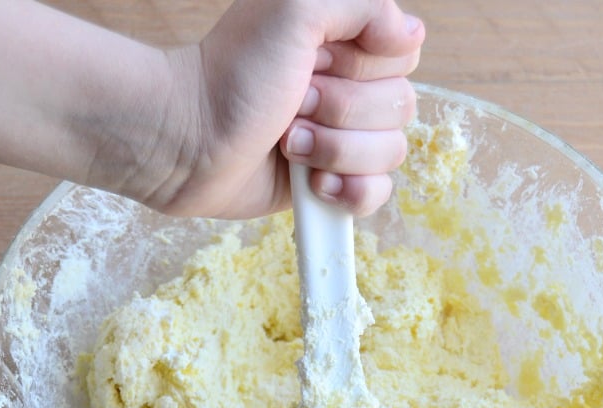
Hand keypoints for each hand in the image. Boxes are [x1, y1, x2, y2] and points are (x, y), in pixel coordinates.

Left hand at [159, 0, 423, 217]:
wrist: (190, 143)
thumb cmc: (233, 73)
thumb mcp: (295, 9)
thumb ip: (363, 5)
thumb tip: (412, 36)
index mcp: (347, 42)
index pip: (404, 56)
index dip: (365, 68)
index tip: (315, 65)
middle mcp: (351, 89)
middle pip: (400, 108)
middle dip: (342, 113)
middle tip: (294, 106)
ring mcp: (343, 140)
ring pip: (390, 153)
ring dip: (336, 152)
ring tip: (290, 145)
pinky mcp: (332, 183)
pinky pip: (375, 194)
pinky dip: (349, 192)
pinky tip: (314, 185)